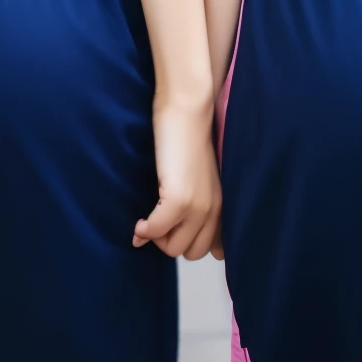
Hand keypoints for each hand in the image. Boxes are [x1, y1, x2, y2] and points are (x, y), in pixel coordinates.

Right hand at [133, 100, 221, 259]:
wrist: (187, 108)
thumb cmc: (188, 137)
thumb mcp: (200, 177)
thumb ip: (199, 202)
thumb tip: (178, 232)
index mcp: (222, 205)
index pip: (213, 249)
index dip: (187, 243)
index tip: (172, 233)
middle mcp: (214, 210)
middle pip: (190, 252)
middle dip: (169, 241)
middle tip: (157, 221)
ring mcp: (197, 206)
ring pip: (173, 248)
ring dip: (156, 237)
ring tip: (149, 218)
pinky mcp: (177, 199)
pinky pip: (156, 230)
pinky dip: (144, 231)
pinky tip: (139, 222)